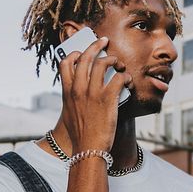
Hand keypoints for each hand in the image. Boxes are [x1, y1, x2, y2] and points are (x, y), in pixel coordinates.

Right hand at [58, 36, 131, 152]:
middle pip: (85, 57)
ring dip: (113, 60)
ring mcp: (93, 93)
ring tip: (119, 64)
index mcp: (67, 92)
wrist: (88, 150)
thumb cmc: (80, 135)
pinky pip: (118, 78)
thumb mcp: (69, 115)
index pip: (65, 63)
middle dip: (96, 45)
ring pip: (103, 63)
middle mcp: (78, 89)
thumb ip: (70, 101)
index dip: (74, 53)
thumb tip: (75, 93)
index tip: (82, 51)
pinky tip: (128, 81)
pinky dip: (125, 76)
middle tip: (104, 41)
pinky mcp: (108, 99)